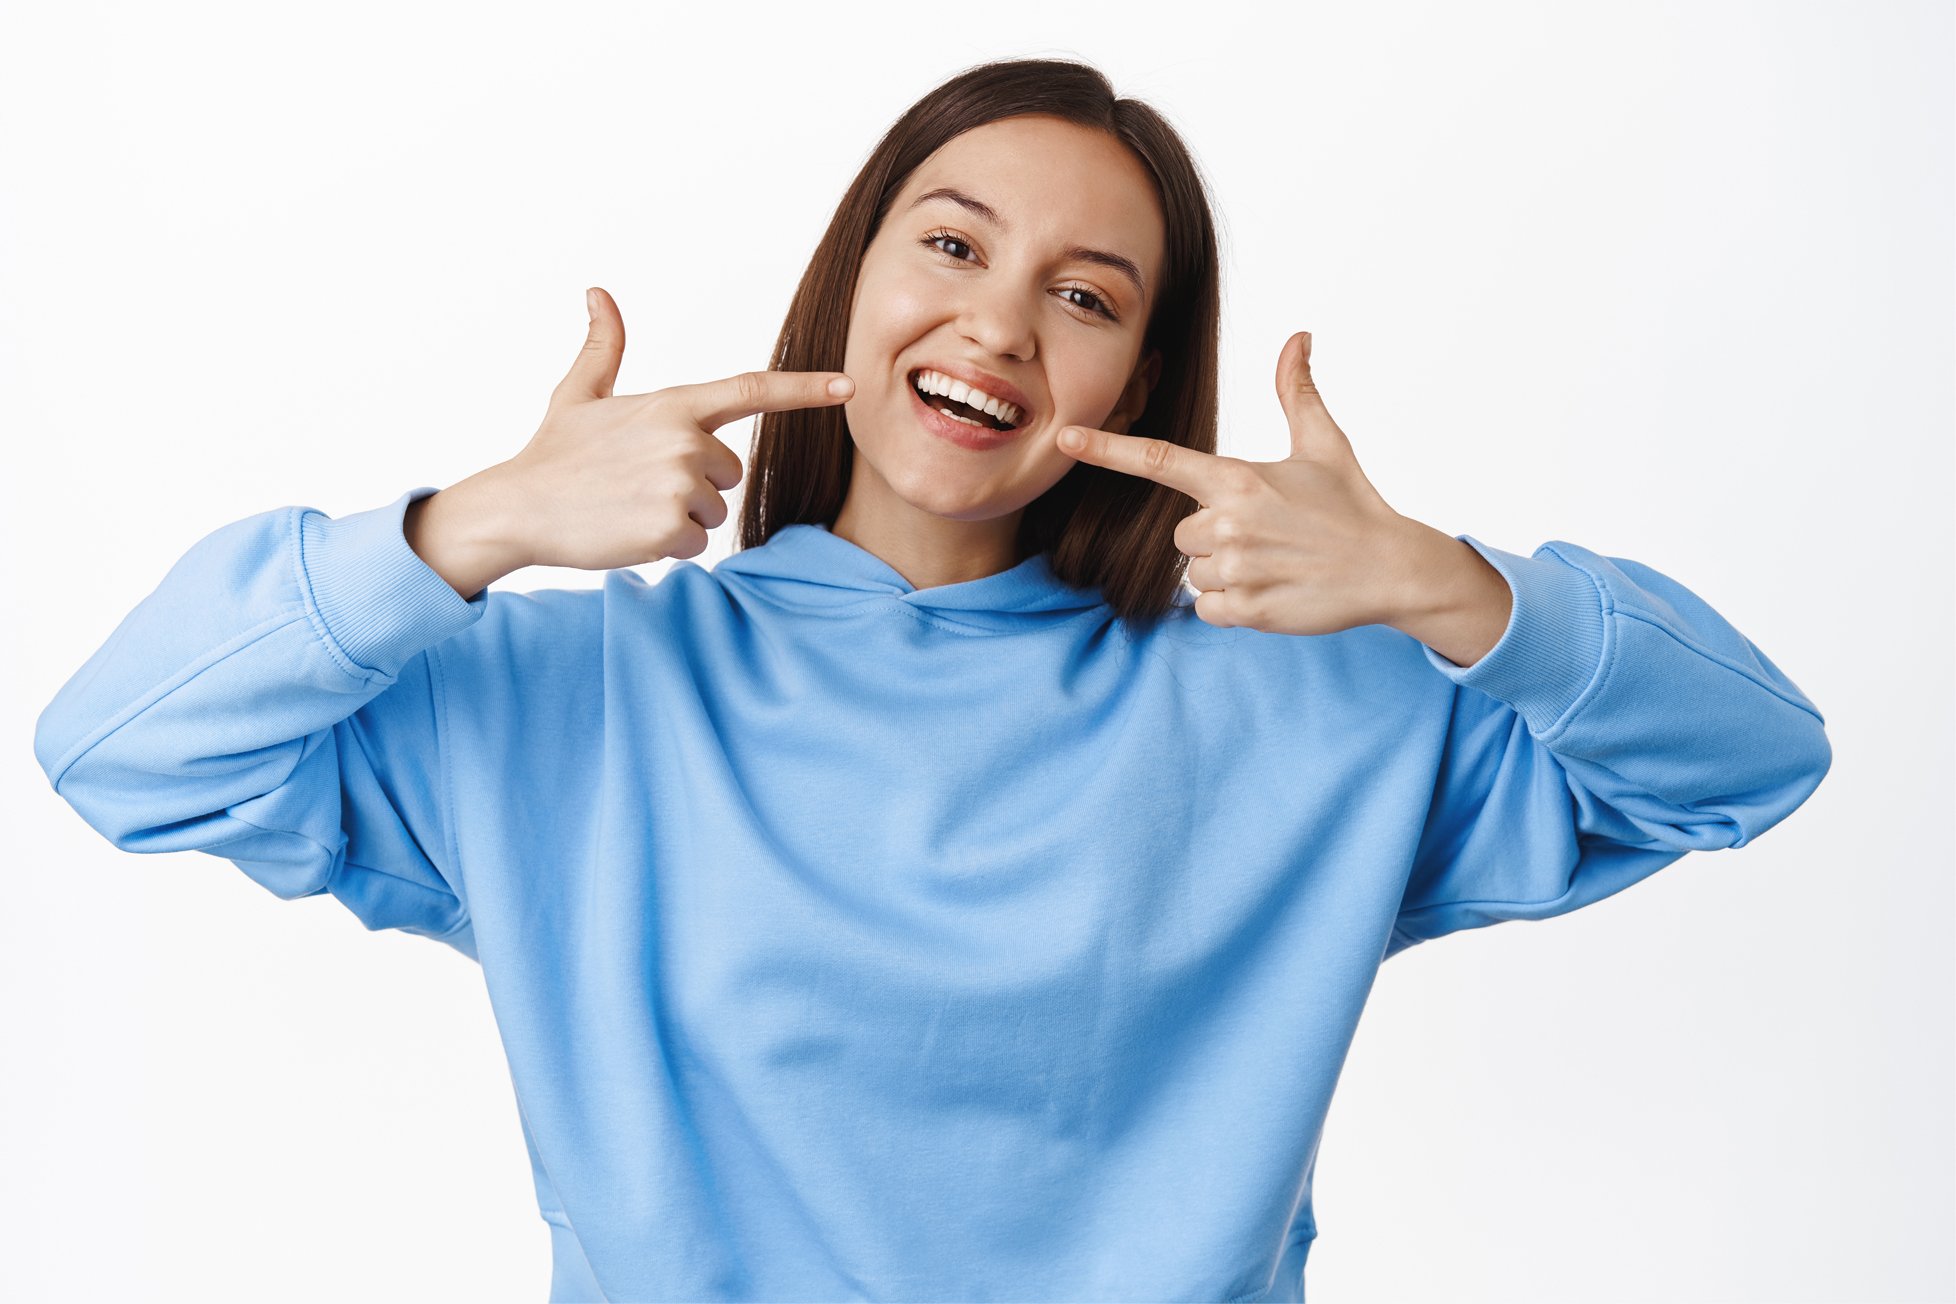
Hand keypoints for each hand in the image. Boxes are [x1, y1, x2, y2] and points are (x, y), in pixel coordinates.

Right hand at [406, 288, 852, 597]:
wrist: (517, 508)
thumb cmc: (553, 454)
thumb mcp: (578, 394)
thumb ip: (603, 347)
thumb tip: (598, 293)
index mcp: (672, 404)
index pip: (750, 389)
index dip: (803, 388)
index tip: (847, 385)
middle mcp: (684, 438)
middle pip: (729, 472)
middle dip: (693, 483)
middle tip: (637, 484)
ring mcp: (681, 483)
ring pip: (713, 509)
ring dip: (678, 515)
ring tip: (628, 505)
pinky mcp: (674, 525)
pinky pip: (697, 541)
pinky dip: (669, 544)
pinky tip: (628, 530)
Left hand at [1057, 332, 1511, 665]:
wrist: (1392, 567)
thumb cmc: (1353, 503)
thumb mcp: (1323, 443)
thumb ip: (1297, 391)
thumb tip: (1298, 336)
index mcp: (1237, 478)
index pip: (1158, 459)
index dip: (1107, 448)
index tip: (1067, 437)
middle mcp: (1230, 522)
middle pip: (1183, 536)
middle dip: (1216, 538)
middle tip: (1268, 536)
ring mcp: (1238, 568)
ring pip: (1194, 574)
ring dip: (1227, 573)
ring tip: (1275, 563)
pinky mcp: (1248, 609)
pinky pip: (1207, 608)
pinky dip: (1232, 605)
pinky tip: (1272, 590)